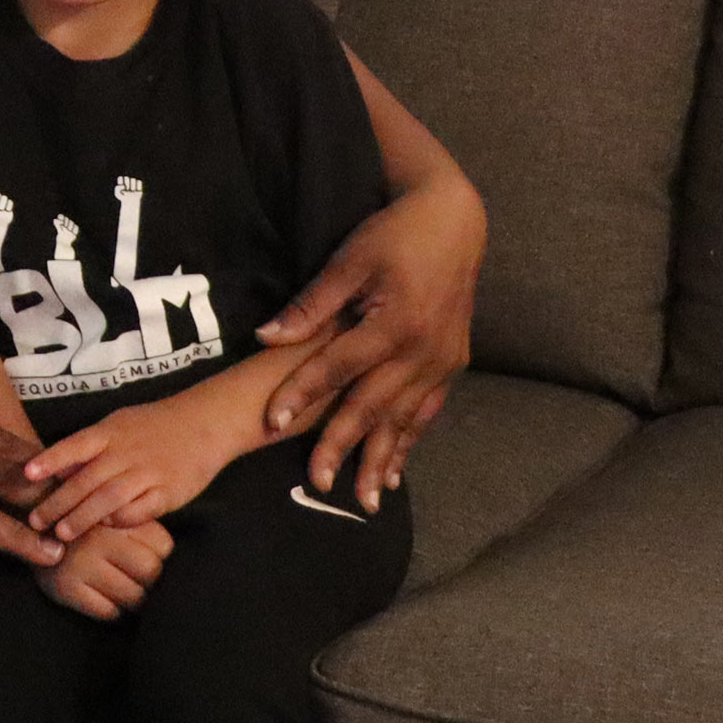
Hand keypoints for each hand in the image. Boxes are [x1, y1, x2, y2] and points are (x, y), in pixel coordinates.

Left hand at [19, 392, 252, 541]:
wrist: (206, 423)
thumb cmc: (154, 425)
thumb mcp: (119, 424)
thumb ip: (90, 446)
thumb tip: (55, 469)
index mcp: (111, 431)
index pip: (75, 445)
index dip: (51, 460)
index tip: (27, 475)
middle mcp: (127, 451)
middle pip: (87, 479)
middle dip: (59, 503)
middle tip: (36, 521)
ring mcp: (148, 472)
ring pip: (109, 498)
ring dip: (83, 518)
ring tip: (62, 534)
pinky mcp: (168, 492)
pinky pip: (140, 511)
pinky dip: (121, 521)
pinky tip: (106, 528)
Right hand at [37, 519, 170, 620]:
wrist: (27, 524)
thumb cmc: (82, 520)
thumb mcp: (110, 510)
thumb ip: (140, 525)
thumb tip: (172, 558)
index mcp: (113, 515)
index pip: (163, 547)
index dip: (161, 555)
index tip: (151, 555)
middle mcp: (97, 540)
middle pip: (151, 573)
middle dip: (152, 580)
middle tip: (142, 579)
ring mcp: (79, 566)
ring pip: (133, 597)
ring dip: (135, 598)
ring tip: (127, 588)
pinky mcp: (65, 590)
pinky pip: (108, 612)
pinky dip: (114, 609)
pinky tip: (107, 596)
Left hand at [256, 174, 483, 509]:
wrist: (456, 222)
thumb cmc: (394, 235)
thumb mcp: (349, 260)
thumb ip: (311, 305)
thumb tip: (266, 337)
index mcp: (394, 322)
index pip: (337, 367)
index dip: (301, 394)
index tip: (271, 421)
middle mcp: (423, 349)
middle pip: (372, 405)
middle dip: (341, 445)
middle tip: (315, 482)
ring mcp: (443, 360)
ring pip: (404, 418)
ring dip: (382, 459)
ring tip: (363, 499)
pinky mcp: (454, 363)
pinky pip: (427, 411)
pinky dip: (409, 442)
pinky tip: (395, 473)